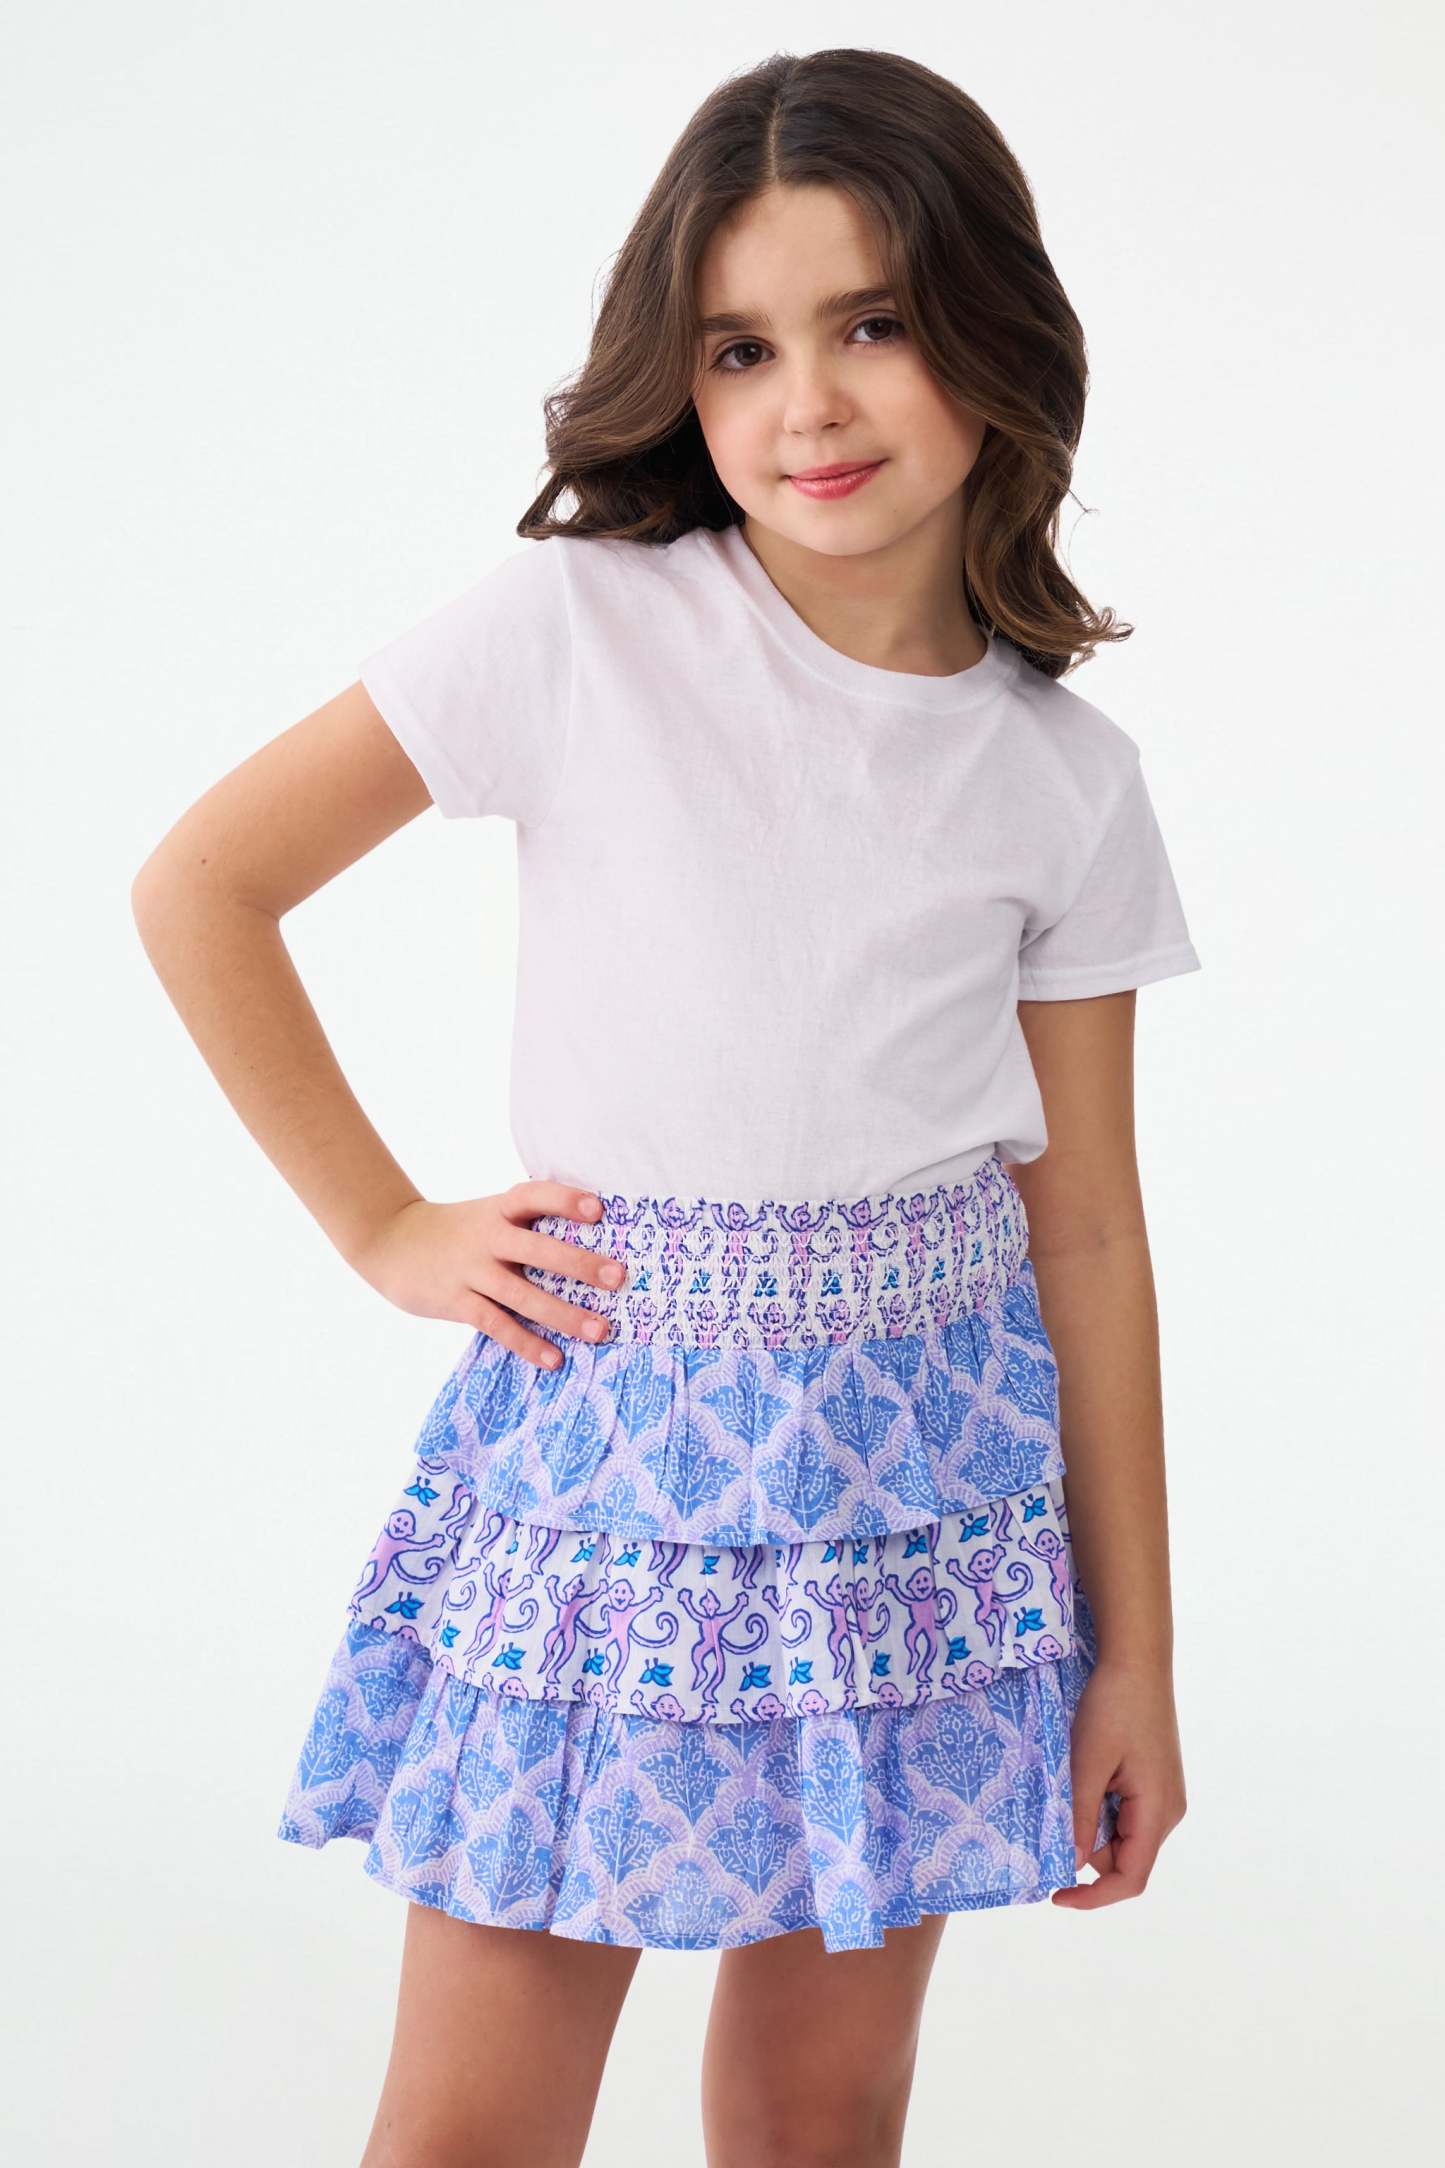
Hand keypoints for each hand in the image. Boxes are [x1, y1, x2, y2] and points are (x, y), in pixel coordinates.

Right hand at [347, 1180, 626, 1369]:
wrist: (390, 1241)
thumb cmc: (458, 1230)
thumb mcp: (488, 1213)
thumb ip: (527, 1223)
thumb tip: (589, 1241)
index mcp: (499, 1209)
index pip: (535, 1195)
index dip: (565, 1200)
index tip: (599, 1210)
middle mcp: (488, 1236)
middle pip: (538, 1249)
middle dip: (580, 1264)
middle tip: (619, 1277)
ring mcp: (471, 1270)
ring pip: (523, 1295)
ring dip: (564, 1314)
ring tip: (600, 1331)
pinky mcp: (456, 1302)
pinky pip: (497, 1324)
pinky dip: (526, 1343)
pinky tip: (554, 1359)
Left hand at [1051, 1656, 1187, 1909]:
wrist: (1137, 1661)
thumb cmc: (1114, 1706)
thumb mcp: (1088, 1761)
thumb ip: (1080, 1816)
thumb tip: (1072, 1866)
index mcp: (1158, 1812)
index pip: (1131, 1878)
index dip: (1094, 1897)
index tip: (1056, 1895)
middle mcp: (1168, 1811)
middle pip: (1123, 1857)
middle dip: (1085, 1845)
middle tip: (1055, 1807)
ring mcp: (1162, 1796)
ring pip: (1120, 1834)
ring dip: (1090, 1821)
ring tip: (1072, 1778)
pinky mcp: (1154, 1781)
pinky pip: (1124, 1812)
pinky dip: (1098, 1805)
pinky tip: (1086, 1773)